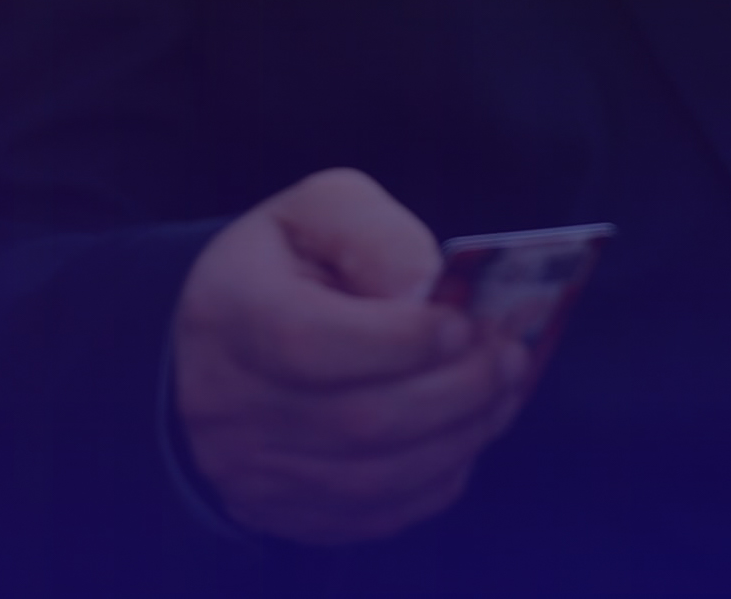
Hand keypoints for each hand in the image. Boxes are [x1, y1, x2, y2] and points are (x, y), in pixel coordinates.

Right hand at [174, 167, 534, 544]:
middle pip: (355, 421)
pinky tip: (468, 435)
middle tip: (509, 357)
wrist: (221, 340)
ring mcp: (250, 472)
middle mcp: (227, 405)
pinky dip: (436, 481)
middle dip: (452, 391)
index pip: (308, 344)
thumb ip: (374, 236)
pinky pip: (374, 516)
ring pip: (373, 478)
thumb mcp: (318, 212)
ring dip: (458, 437)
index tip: (462, 322)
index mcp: (229, 313)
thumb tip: (428, 289)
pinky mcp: (281, 514)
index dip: (396, 341)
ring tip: (505, 391)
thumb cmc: (284, 265)